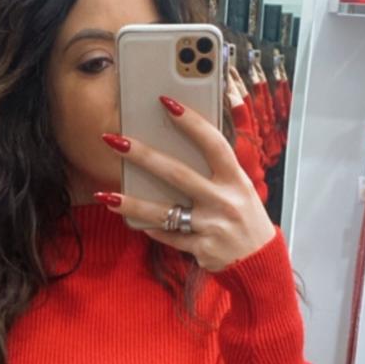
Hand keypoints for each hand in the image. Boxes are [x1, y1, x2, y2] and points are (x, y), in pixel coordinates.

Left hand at [97, 97, 275, 272]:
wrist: (259, 261)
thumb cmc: (245, 216)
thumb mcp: (241, 188)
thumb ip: (216, 169)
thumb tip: (180, 143)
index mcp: (236, 179)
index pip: (213, 144)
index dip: (191, 122)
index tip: (166, 102)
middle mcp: (224, 201)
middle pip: (177, 174)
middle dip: (143, 155)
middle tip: (114, 140)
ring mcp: (212, 226)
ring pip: (164, 212)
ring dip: (132, 203)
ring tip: (105, 196)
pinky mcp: (202, 249)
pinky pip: (169, 236)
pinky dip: (151, 228)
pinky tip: (131, 219)